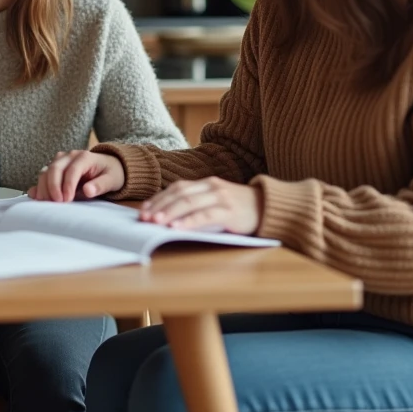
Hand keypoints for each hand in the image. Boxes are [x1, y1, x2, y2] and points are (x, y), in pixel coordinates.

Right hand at [28, 150, 124, 201]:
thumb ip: (100, 185)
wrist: (108, 166)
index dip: (67, 185)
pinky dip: (39, 186)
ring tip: (48, 204)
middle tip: (57, 203)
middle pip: (55, 168)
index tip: (67, 200)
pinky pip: (43, 175)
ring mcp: (61, 160)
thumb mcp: (111, 180)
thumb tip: (88, 190)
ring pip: (46, 171)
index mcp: (85, 157)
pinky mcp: (55, 167)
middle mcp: (70, 156)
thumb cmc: (110, 173)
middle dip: (53, 186)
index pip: (72, 170)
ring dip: (44, 188)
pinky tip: (38, 197)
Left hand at [139, 177, 261, 234]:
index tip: (143, 210)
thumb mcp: (216, 201)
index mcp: (205, 183)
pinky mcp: (230, 211)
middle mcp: (211, 186)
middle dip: (160, 206)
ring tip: (156, 222)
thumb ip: (197, 204)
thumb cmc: (239, 208)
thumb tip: (168, 216)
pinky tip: (177, 228)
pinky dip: (189, 222)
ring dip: (170, 213)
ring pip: (190, 203)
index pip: (177, 188)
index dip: (159, 198)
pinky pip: (205, 215)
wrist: (268, 207)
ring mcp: (221, 197)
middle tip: (144, 218)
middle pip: (180, 194)